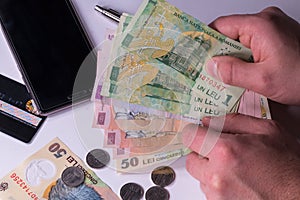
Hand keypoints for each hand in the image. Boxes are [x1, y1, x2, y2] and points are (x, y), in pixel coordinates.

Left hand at [182, 114, 299, 199]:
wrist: (299, 197)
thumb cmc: (287, 166)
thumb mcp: (267, 131)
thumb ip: (233, 121)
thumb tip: (209, 121)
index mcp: (226, 151)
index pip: (189, 137)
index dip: (194, 133)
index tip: (198, 133)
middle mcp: (217, 175)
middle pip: (191, 159)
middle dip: (202, 153)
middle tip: (220, 152)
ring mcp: (218, 195)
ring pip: (200, 177)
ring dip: (211, 171)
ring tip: (235, 170)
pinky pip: (209, 192)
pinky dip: (218, 186)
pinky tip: (237, 182)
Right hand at [206, 7, 299, 104]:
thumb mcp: (264, 80)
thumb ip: (233, 72)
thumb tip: (212, 66)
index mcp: (260, 25)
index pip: (221, 26)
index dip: (205, 40)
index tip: (194, 54)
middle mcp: (266, 21)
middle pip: (230, 33)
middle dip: (218, 54)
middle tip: (208, 72)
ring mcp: (272, 28)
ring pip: (240, 40)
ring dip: (231, 58)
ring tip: (224, 76)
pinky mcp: (276, 36)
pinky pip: (251, 44)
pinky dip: (243, 58)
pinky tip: (241, 73)